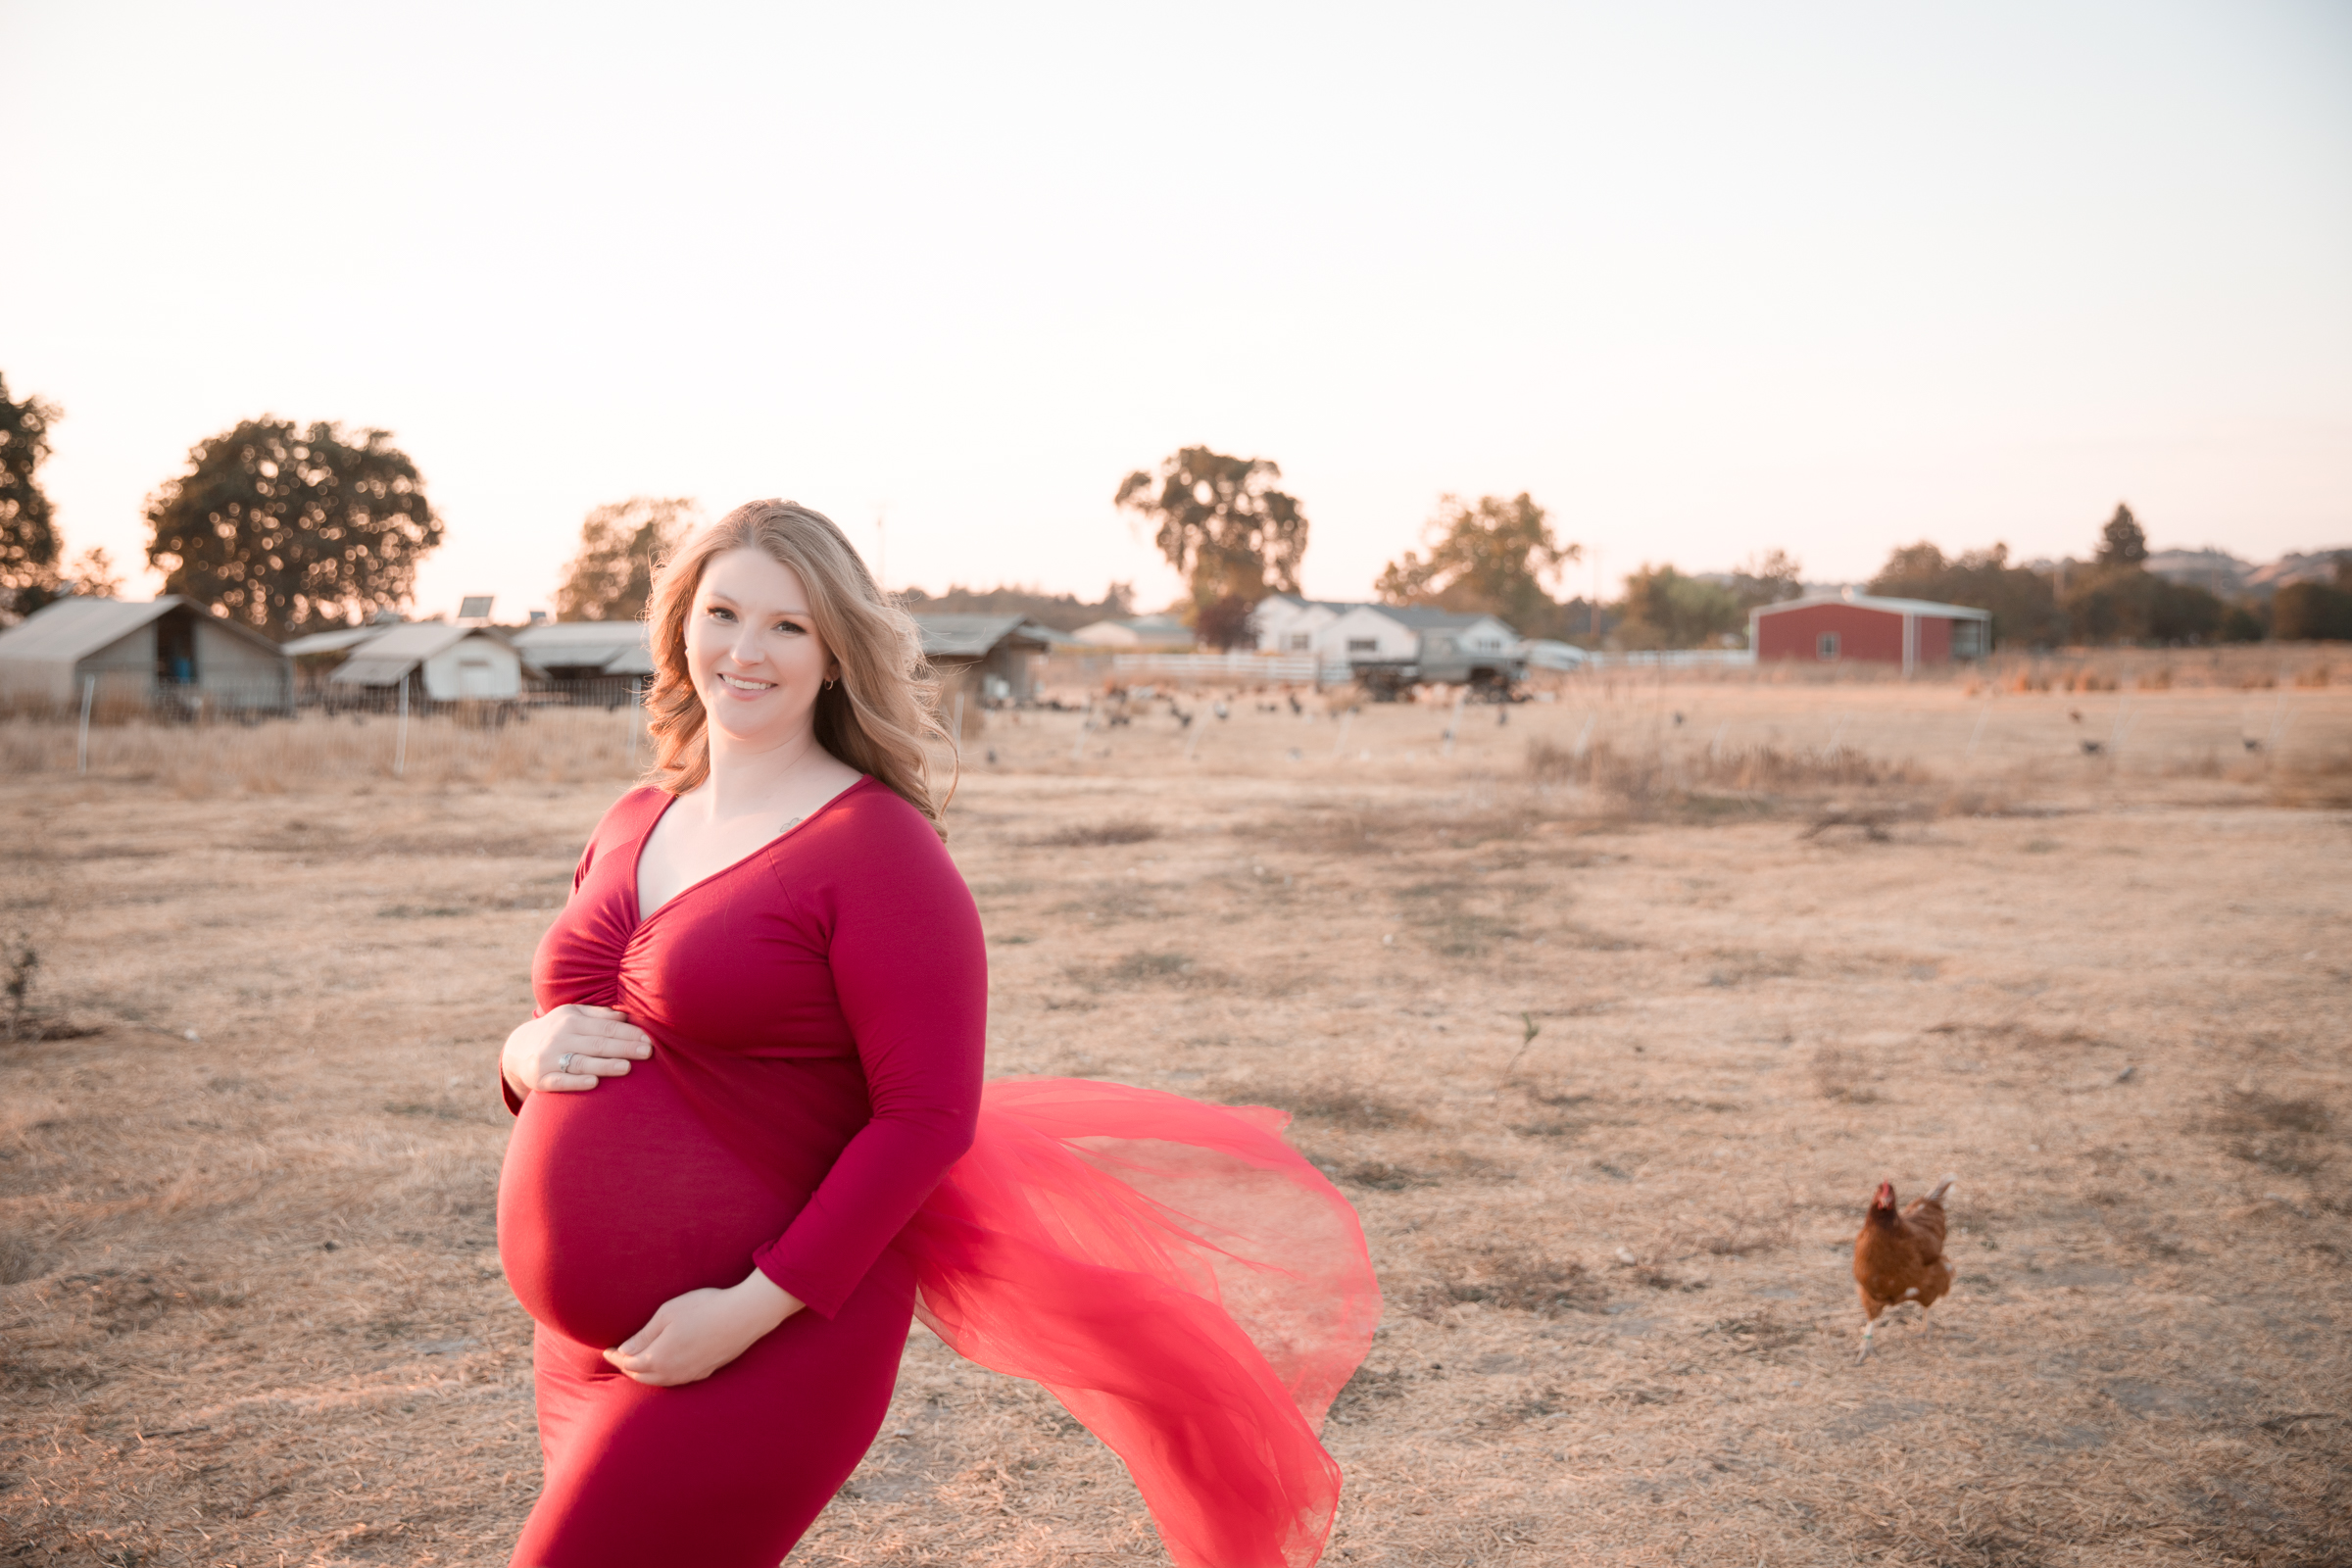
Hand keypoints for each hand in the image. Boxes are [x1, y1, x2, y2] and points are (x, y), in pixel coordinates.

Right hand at [500, 1004, 651, 1100]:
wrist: (518, 1050)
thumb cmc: (558, 1031)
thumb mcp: (573, 1015)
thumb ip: (599, 1015)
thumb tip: (626, 1017)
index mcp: (571, 1020)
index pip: (606, 1027)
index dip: (628, 1033)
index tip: (649, 1040)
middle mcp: (559, 1037)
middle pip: (597, 1044)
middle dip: (624, 1048)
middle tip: (648, 1053)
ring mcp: (548, 1058)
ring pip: (581, 1062)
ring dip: (605, 1065)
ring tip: (627, 1067)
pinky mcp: (540, 1079)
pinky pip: (560, 1081)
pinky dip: (576, 1082)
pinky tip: (593, 1083)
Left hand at [602, 1271, 802, 1386]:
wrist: (744, 1316)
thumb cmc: (704, 1308)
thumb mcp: (667, 1314)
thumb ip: (644, 1335)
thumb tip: (624, 1350)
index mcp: (659, 1358)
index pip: (629, 1363)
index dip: (616, 1357)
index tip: (607, 1350)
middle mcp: (673, 1372)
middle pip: (642, 1377)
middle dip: (628, 1369)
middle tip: (619, 1358)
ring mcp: (691, 1374)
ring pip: (660, 1382)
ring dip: (645, 1375)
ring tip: (638, 1365)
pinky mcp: (706, 1372)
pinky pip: (677, 1380)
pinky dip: (664, 1377)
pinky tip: (667, 1368)